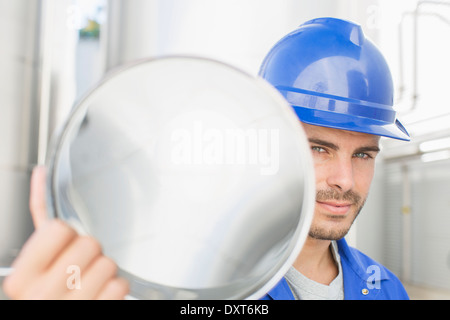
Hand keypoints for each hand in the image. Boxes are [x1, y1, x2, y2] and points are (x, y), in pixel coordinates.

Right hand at [2, 166, 129, 298]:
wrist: (59, 316)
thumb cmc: (51, 287)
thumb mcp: (38, 256)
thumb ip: (41, 216)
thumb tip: (41, 173)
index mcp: (21, 278)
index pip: (59, 228)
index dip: (67, 233)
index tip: (63, 246)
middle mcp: (41, 296)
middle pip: (89, 243)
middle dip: (90, 252)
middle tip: (80, 267)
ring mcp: (72, 307)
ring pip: (108, 264)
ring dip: (105, 271)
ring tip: (90, 283)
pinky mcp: (98, 311)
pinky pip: (120, 285)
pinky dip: (116, 287)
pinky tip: (101, 295)